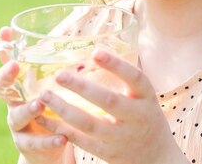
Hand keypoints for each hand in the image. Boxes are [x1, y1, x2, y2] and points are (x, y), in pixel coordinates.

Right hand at [0, 27, 71, 163]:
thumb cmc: (51, 111)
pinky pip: (36, 142)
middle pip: (4, 88)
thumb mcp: (51, 89)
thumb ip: (56, 70)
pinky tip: (63, 137)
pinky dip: (49, 140)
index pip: (9, 64)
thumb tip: (75, 39)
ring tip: (39, 103)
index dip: (5, 48)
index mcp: (20, 87)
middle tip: (15, 66)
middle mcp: (14, 103)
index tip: (5, 31)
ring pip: (17, 115)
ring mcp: (18, 124)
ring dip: (28, 108)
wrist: (46, 150)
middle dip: (7, 76)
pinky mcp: (28, 145)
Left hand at [35, 50, 187, 163]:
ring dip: (64, 109)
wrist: (156, 156)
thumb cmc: (145, 116)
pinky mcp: (107, 153)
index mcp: (146, 98)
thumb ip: (126, 80)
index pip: (135, 78)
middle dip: (82, 88)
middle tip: (60, 75)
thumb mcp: (144, 97)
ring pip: (89, 124)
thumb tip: (96, 49)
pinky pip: (80, 141)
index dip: (116, 65)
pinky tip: (45, 118)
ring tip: (45, 95)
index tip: (95, 52)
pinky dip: (60, 129)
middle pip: (108, 102)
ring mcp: (121, 137)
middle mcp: (136, 117)